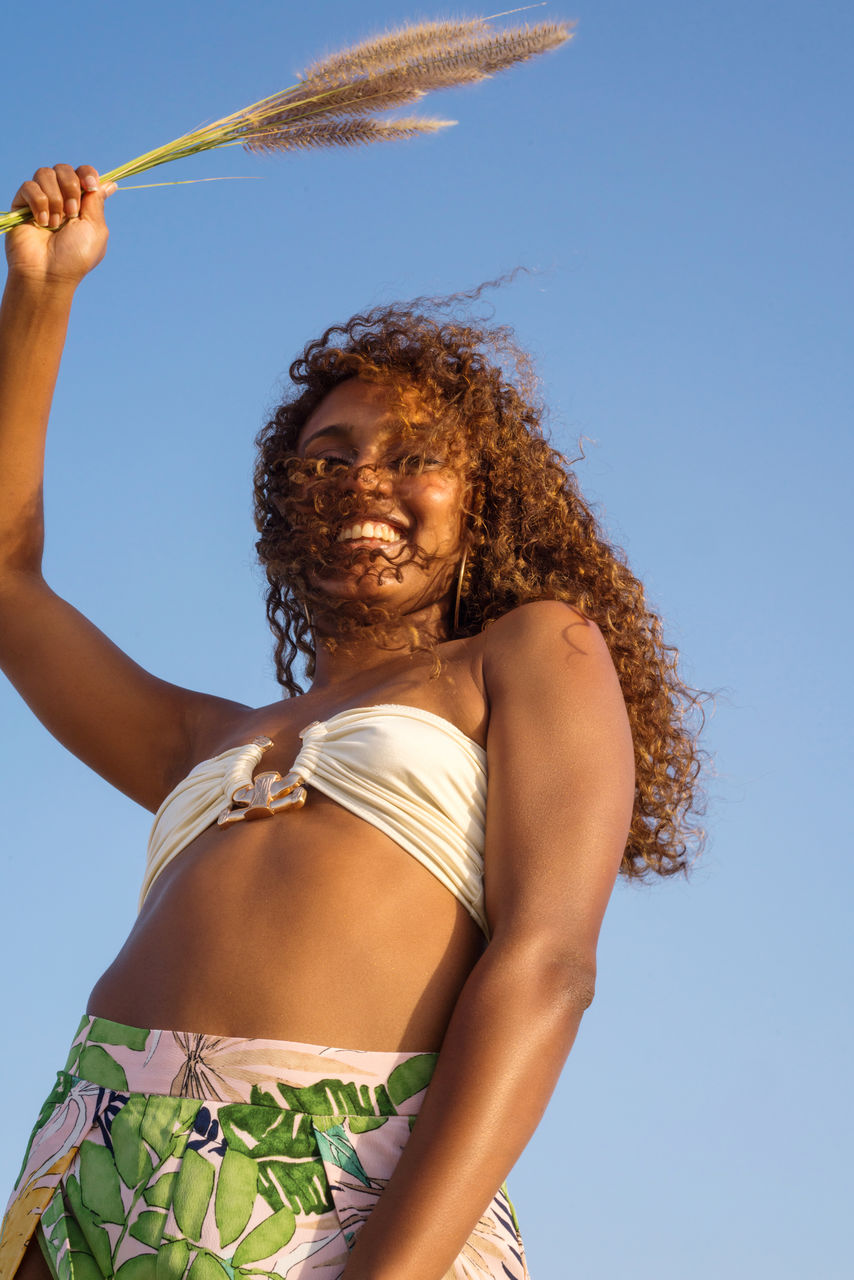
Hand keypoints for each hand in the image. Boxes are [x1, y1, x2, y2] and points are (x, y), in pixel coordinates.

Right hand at [5, 164, 116, 288]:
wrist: (48, 273)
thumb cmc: (75, 257)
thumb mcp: (96, 229)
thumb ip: (98, 202)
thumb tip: (111, 183)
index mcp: (81, 204)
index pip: (83, 172)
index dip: (87, 173)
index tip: (90, 186)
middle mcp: (61, 198)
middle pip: (64, 169)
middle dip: (71, 188)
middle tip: (72, 214)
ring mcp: (40, 200)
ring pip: (45, 173)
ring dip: (55, 198)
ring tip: (56, 224)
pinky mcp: (22, 204)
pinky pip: (29, 186)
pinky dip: (39, 204)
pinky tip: (41, 223)